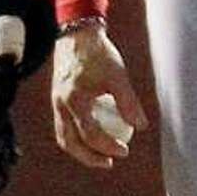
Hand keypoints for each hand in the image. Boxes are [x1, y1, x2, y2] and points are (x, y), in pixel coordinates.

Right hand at [51, 25, 148, 169]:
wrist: (77, 33)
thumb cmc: (99, 53)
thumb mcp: (118, 76)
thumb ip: (128, 102)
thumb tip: (140, 126)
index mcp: (74, 100)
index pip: (90, 134)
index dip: (108, 147)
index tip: (125, 151)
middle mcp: (60, 104)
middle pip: (70, 143)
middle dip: (90, 157)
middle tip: (110, 162)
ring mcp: (55, 102)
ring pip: (63, 136)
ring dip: (81, 150)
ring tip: (100, 155)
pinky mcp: (57, 98)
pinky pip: (63, 126)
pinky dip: (76, 136)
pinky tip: (92, 136)